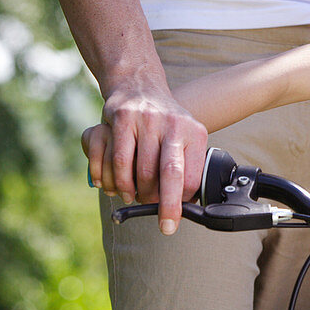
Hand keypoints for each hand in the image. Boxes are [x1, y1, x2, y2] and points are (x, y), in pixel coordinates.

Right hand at [84, 86, 207, 235]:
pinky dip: (116, 180)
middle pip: (169, 175)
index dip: (182, 201)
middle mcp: (173, 125)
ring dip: (135, 193)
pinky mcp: (123, 118)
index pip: (192, 176)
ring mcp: (147, 120)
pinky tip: (117, 188)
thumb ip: (187, 166)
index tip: (175, 219)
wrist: (139, 86)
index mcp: (193, 133)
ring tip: (134, 198)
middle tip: (162, 223)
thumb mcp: (185, 138)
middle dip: (165, 205)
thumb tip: (187, 203)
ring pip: (141, 170)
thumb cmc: (164, 123)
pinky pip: (118, 159)